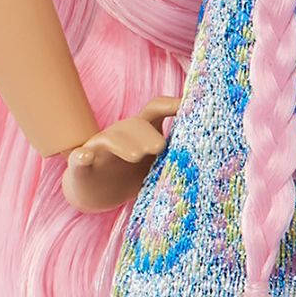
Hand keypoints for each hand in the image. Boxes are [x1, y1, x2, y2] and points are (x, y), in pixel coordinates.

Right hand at [62, 92, 179, 214]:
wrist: (97, 192)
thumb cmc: (134, 173)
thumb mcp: (157, 164)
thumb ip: (178, 156)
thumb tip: (215, 154)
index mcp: (142, 130)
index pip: (156, 110)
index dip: (171, 105)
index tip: (188, 105)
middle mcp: (121, 134)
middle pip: (135, 125)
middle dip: (148, 134)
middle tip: (159, 148)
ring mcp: (100, 148)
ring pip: (110, 139)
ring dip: (123, 145)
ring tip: (135, 156)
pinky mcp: (81, 165)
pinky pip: (80, 158)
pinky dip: (82, 157)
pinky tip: (86, 157)